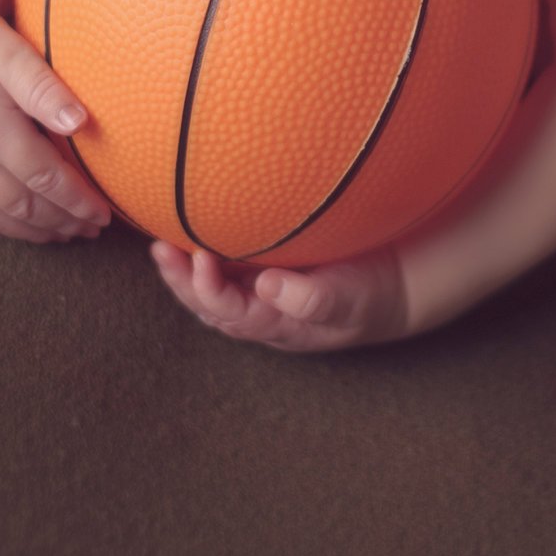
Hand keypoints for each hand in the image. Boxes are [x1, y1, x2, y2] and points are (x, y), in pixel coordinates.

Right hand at [0, 0, 110, 242]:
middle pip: (24, 204)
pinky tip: (23, 223)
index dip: (78, 200)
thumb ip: (45, 89)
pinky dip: (2, 223)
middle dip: (63, 221)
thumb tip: (81, 123)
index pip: (45, 179)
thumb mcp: (11, 53)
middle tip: (93, 229)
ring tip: (67, 233)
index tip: (104, 213)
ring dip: (36, 229)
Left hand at [150, 242, 406, 351]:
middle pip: (208, 305)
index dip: (208, 288)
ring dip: (184, 270)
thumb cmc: (371, 296)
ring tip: (162, 244)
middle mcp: (262, 311)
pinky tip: (192, 231)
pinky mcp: (268, 269)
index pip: (230, 312)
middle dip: (181, 281)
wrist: (394, 286)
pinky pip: (227, 268)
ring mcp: (262, 292)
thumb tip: (267, 286)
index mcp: (276, 324)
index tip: (199, 256)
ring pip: (212, 289)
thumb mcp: (350, 300)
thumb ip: (312, 299)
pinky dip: (206, 254)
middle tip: (161, 249)